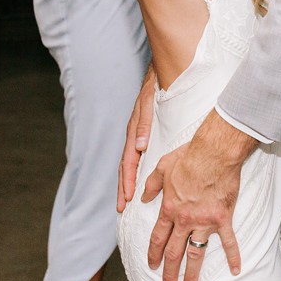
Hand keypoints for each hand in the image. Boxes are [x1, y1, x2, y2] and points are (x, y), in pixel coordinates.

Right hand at [117, 68, 156, 212]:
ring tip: (125, 200)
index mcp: (134, 132)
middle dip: (123, 188)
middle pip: (125, 168)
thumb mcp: (149, 104)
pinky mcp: (144, 135)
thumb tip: (140, 148)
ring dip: (127, 183)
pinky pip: (137, 158)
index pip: (128, 162)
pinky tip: (139, 181)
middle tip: (121, 208)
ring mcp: (138, 136)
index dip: (128, 181)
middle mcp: (134, 137)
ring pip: (130, 164)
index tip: (127, 199)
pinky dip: (135, 172)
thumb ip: (144, 125)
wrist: (160, 73)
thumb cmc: (156, 88)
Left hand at [142, 113, 248, 280]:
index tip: (152, 267)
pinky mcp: (223, 219)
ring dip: (192, 272)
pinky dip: (233, 256)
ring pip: (197, 252)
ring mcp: (205, 221)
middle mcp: (185, 220)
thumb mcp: (161, 168)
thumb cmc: (188, 157)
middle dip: (169, 272)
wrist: (214, 153)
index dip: (154, 255)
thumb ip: (151, 186)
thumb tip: (142, 197)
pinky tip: (236, 270)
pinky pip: (229, 242)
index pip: (158, 238)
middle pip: (174, 252)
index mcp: (169, 209)